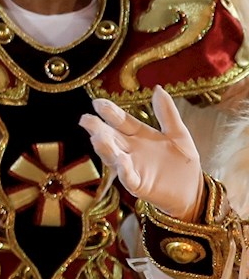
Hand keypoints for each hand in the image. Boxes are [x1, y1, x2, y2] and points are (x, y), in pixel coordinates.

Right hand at [80, 88, 203, 220]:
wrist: (193, 190)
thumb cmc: (183, 163)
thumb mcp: (178, 133)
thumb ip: (167, 113)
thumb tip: (158, 88)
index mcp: (139, 135)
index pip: (121, 121)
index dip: (110, 112)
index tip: (98, 103)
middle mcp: (130, 150)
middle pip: (111, 137)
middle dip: (97, 129)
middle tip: (86, 120)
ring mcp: (132, 167)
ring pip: (113, 156)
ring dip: (106, 148)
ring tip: (98, 138)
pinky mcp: (138, 184)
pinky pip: (128, 176)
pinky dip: (124, 169)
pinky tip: (121, 161)